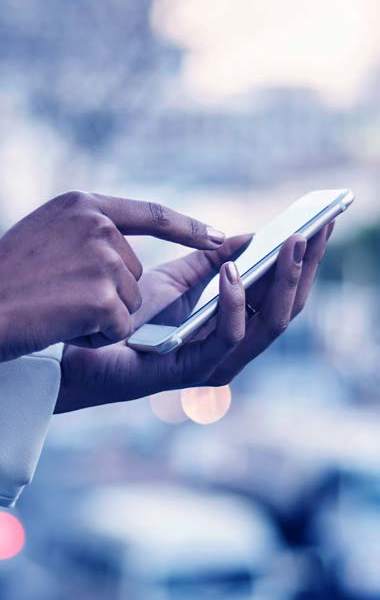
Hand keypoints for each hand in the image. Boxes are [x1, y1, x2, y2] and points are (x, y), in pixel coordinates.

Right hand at [0, 190, 225, 361]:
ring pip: (129, 301)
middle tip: (60, 295)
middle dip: (108, 293)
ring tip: (57, 308)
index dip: (189, 228)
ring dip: (99, 314)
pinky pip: (119, 325)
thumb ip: (88, 232)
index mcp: (83, 204)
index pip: (151, 213)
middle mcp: (97, 223)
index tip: (220, 239)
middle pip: (134, 271)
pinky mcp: (102, 294)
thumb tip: (122, 249)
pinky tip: (62, 325)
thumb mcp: (47, 235)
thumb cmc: (6, 278)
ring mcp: (101, 257)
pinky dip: (94, 333)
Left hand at [56, 224, 333, 412]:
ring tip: (292, 241)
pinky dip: (236, 301)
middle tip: (319, 227)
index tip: (321, 225)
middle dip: (306, 267)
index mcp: (237, 327)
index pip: (283, 295)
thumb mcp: (181, 278)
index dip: (304, 262)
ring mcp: (220, 362)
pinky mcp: (196, 369)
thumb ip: (216, 260)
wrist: (90, 346)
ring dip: (285, 281)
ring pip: (271, 324)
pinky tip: (232, 271)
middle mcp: (236, 348)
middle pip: (288, 309)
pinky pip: (229, 335)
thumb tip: (254, 234)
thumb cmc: (135, 316)